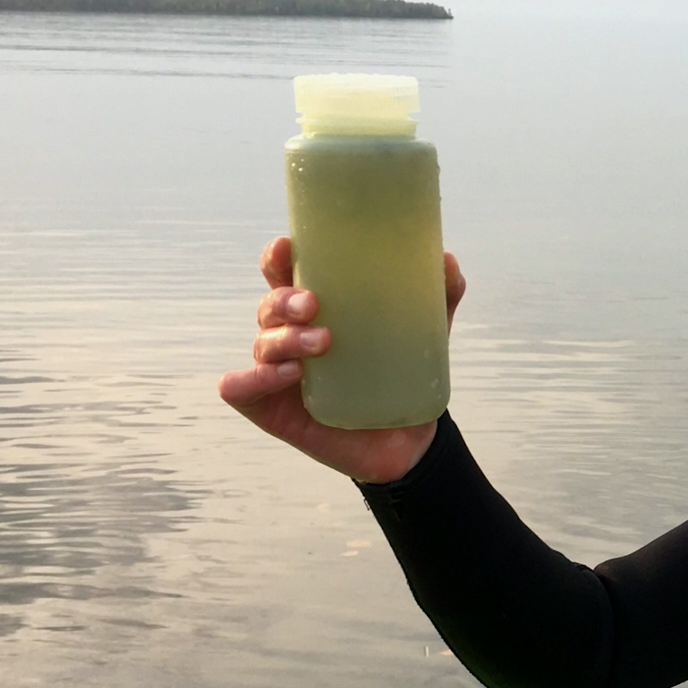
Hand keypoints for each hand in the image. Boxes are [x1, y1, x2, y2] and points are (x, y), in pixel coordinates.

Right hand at [217, 236, 466, 483]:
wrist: (407, 440)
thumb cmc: (403, 377)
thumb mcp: (426, 334)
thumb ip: (439, 297)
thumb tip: (447, 260)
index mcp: (317, 312)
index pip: (284, 275)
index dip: (277, 259)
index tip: (287, 247)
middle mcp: (291, 336)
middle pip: (270, 305)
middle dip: (284, 299)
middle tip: (314, 305)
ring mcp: (277, 372)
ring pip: (264, 343)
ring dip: (285, 338)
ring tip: (322, 343)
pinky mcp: (269, 408)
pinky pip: (240, 389)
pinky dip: (253, 378)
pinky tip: (287, 374)